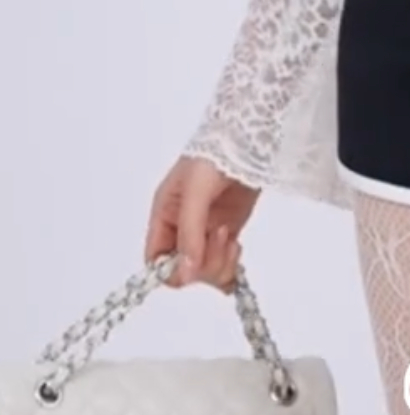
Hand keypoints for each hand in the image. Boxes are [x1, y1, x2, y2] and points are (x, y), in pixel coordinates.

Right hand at [145, 156, 260, 289]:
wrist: (248, 140)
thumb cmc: (213, 157)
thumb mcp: (196, 193)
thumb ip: (190, 233)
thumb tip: (186, 273)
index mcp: (164, 216)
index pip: (156, 260)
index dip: (172, 270)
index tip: (193, 265)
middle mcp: (181, 229)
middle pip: (183, 270)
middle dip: (203, 263)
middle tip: (222, 237)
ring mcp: (205, 232)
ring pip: (204, 271)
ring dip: (219, 263)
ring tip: (231, 238)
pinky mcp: (226, 233)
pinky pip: (223, 265)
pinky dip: (230, 266)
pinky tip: (236, 248)